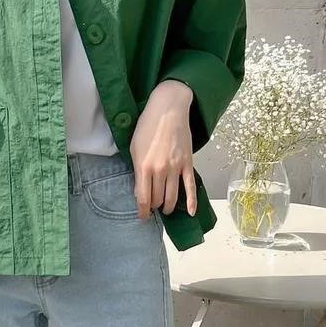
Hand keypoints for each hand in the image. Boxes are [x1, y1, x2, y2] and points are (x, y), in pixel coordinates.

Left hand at [129, 79, 196, 219]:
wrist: (168, 110)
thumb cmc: (147, 126)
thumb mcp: (134, 148)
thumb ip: (137, 170)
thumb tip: (140, 190)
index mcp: (143, 166)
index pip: (143, 198)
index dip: (142, 211)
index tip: (142, 216)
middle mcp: (160, 170)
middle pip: (158, 199)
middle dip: (154, 207)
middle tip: (153, 208)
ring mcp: (175, 168)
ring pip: (172, 196)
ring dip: (168, 206)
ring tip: (165, 209)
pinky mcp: (188, 164)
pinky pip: (190, 187)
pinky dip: (191, 202)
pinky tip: (190, 213)